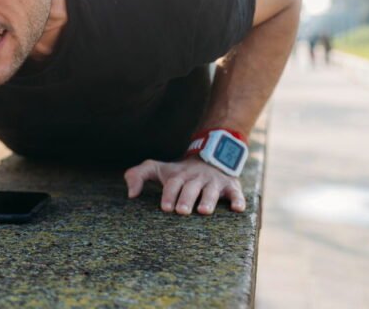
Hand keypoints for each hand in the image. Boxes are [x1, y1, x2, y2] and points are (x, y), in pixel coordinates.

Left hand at [124, 157, 245, 214]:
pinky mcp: (231, 186)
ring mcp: (214, 182)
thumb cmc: (177, 172)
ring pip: (212, 191)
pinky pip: (236, 193)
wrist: (209, 157)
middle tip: (181, 211)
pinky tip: (238, 209)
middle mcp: (196, 178)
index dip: (169, 194)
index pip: (173, 184)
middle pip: (191, 187)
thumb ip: (137, 175)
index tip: (165, 208)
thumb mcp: (156, 169)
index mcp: (179, 175)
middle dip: (186, 198)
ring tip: (204, 211)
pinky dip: (238, 200)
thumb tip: (130, 195)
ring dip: (208, 200)